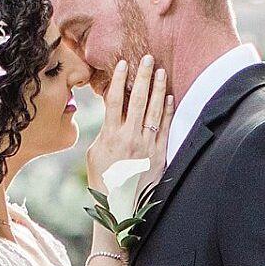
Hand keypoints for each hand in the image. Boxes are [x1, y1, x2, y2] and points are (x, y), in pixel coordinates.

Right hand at [85, 54, 172, 190]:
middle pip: (138, 100)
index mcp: (111, 136)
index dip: (118, 79)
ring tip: (161, 72)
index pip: (115, 100)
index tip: (123, 63)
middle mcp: (130, 138)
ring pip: (155, 111)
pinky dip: (168, 111)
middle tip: (148, 58)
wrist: (119, 207)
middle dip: (143, 77)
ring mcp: (147, 146)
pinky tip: (170, 97)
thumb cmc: (103, 179)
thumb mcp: (94, 153)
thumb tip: (112, 114)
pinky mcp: (160, 154)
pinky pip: (166, 128)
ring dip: (159, 89)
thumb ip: (104, 131)